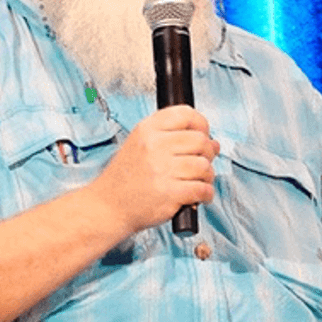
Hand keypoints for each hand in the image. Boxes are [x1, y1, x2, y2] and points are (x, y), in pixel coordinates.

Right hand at [89, 105, 219, 234]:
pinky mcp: (169, 192)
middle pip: (201, 140)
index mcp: (147, 129)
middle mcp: (154, 145)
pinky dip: (206, 194)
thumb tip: (213, 143)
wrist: (108, 207)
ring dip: (207, 176)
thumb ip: (174, 138)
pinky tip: (199, 196)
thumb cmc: (125, 179)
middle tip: (202, 163)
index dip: (202, 124)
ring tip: (199, 181)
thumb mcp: (140, 144)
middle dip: (208, 153)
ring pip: (204, 166)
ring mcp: (162, 169)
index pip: (187, 114)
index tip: (204, 135)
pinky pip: (202, 188)